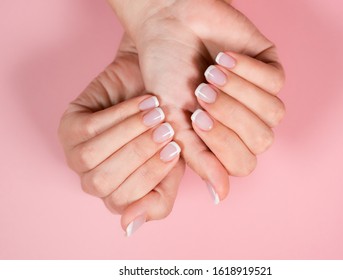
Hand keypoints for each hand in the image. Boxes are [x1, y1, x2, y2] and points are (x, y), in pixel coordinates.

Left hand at [58, 36, 184, 235]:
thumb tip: (128, 228)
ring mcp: (75, 154)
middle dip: (139, 154)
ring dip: (130, 134)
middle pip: (103, 183)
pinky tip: (144, 103)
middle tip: (166, 130)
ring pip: (92, 158)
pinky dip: (121, 116)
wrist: (156, 85)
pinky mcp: (68, 126)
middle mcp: (92, 180)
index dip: (150, 176)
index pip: (123, 203)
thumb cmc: (166, 128)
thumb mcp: (172, 167)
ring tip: (157, 114)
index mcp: (117, 195)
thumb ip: (160, 200)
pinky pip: (90, 128)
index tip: (175, 150)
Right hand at [108, 0, 284, 199]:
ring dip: (237, 92)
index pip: (243, 165)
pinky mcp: (269, 68)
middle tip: (201, 92)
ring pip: (274, 113)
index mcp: (222, 140)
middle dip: (230, 116)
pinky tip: (223, 58)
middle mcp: (245, 122)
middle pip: (262, 141)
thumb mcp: (173, 121)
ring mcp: (260, 96)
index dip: (222, 145)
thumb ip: (198, 158)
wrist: (168, 28)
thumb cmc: (166, 75)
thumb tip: (220, 196)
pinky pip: (274, 81)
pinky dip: (246, 70)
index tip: (194, 117)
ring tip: (211, 72)